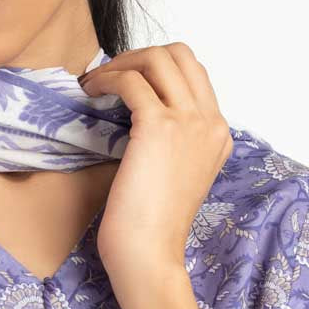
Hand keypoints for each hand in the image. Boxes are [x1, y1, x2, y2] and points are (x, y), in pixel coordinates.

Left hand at [78, 42, 231, 291]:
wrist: (150, 253)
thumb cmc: (153, 224)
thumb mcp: (177, 173)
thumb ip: (174, 141)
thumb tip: (139, 108)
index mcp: (219, 133)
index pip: (193, 74)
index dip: (155, 68)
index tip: (125, 80)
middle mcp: (211, 122)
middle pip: (180, 55)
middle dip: (139, 55)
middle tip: (110, 75)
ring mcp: (189, 121)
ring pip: (157, 58)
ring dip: (119, 63)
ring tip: (94, 82)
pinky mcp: (159, 126)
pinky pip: (131, 80)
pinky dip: (106, 79)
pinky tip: (89, 93)